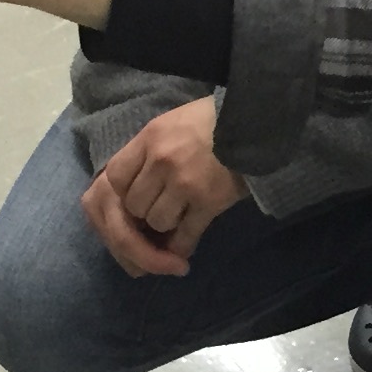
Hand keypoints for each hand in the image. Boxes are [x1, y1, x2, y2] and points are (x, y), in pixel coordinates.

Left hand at [82, 98, 242, 277]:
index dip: (122, 193)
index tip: (136, 196)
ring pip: (158, 222)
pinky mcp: (209, 201)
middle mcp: (162, 160)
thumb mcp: (173, 123)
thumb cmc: (213, 121)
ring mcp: (185, 182)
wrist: (256, 123)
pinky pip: (185, 235)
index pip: (114, 177)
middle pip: (134, 205)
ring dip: (167, 226)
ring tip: (180, 219)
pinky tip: (183, 250)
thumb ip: (149, 149)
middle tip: (158, 214)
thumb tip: (134, 186)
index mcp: (150, 137)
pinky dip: (182, 246)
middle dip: (144, 214)